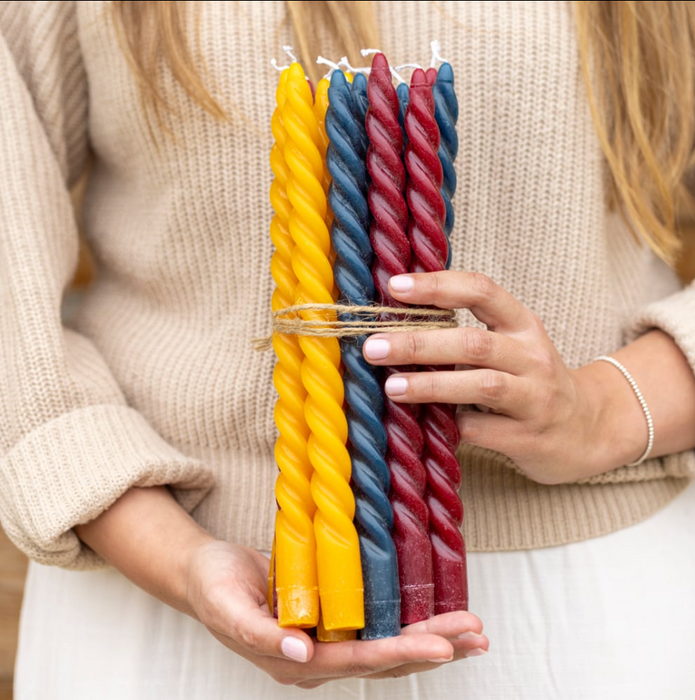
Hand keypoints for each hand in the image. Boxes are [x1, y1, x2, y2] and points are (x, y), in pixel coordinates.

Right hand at [186, 539, 488, 688]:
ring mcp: (326, 640)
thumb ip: (259, 634)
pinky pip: (376, 626)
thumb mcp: (227, 606)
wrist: (206, 574)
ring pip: (387, 645)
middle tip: (474, 635)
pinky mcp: (331, 620)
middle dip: (432, 647)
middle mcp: (317, 657)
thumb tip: (300, 655)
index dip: (399, 654)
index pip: (356, 661)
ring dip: (431, 639)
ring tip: (472, 632)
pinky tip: (436, 616)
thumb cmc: (213, 587)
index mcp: (293, 660)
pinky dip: (409, 621)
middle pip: (384, 658)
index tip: (440, 646)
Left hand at [362, 271, 647, 484]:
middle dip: (419, 343)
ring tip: (392, 387)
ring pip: (481, 384)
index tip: (395, 286)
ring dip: (431, 385)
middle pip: (473, 342)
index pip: (481, 291)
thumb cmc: (532, 381)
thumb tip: (395, 328)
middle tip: (374, 346)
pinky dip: (450, 425)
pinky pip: (482, 429)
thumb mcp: (512, 347)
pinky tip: (423, 424)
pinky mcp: (530, 436)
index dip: (437, 285)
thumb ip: (466, 335)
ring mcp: (535, 397)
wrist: (591, 429)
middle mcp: (532, 356)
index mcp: (523, 325)